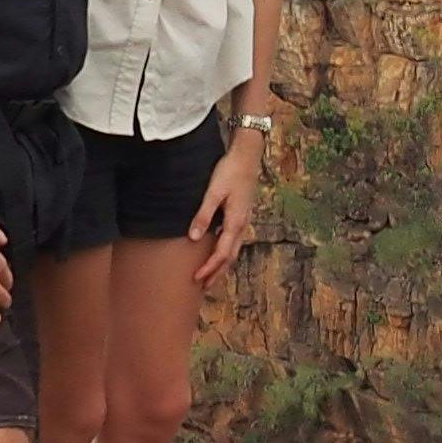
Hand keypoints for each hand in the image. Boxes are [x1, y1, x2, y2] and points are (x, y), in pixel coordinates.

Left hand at [188, 138, 262, 285]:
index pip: (221, 254)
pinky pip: (234, 240)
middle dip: (217, 273)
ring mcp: (244, 220)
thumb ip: (203, 215)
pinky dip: (226, 251)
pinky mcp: (242, 214)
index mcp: (235, 222)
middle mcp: (242, 225)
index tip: (196, 279)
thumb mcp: (213, 192)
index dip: (209, 268)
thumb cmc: (230, 171)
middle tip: (204, 287)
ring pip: (234, 250)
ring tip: (212, 275)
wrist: (248, 155)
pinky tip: (218, 250)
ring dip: (222, 264)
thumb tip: (193, 237)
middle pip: (230, 257)